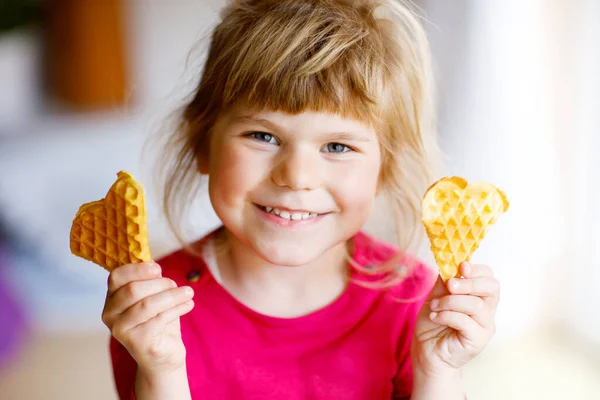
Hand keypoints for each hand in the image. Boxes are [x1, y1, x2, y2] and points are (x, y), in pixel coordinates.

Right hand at [101, 262, 194, 373]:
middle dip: (160, 284)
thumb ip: (150, 281)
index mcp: (111, 298)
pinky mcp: (137, 342)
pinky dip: (177, 309)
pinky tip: (188, 305)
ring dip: (172, 296)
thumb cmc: (157, 321)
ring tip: (189, 293)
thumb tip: (155, 267)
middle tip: (178, 285)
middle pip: (133, 289)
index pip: (116, 276)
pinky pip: (159, 319)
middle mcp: (110, 314)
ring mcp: (121, 330)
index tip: (158, 269)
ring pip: (147, 305)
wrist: (162, 355)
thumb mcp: (152, 296)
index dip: (138, 269)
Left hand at [411, 262, 499, 376]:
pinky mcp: (478, 340)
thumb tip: (449, 263)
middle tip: (450, 285)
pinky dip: (446, 315)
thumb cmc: (433, 324)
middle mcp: (487, 310)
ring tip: (434, 306)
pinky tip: (435, 317)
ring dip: (450, 302)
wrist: (426, 351)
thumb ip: (445, 282)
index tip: (460, 267)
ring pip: (475, 304)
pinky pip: (465, 321)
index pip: (489, 278)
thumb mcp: (436, 297)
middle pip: (492, 288)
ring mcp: (485, 326)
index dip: (477, 270)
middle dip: (469, 283)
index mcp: (479, 297)